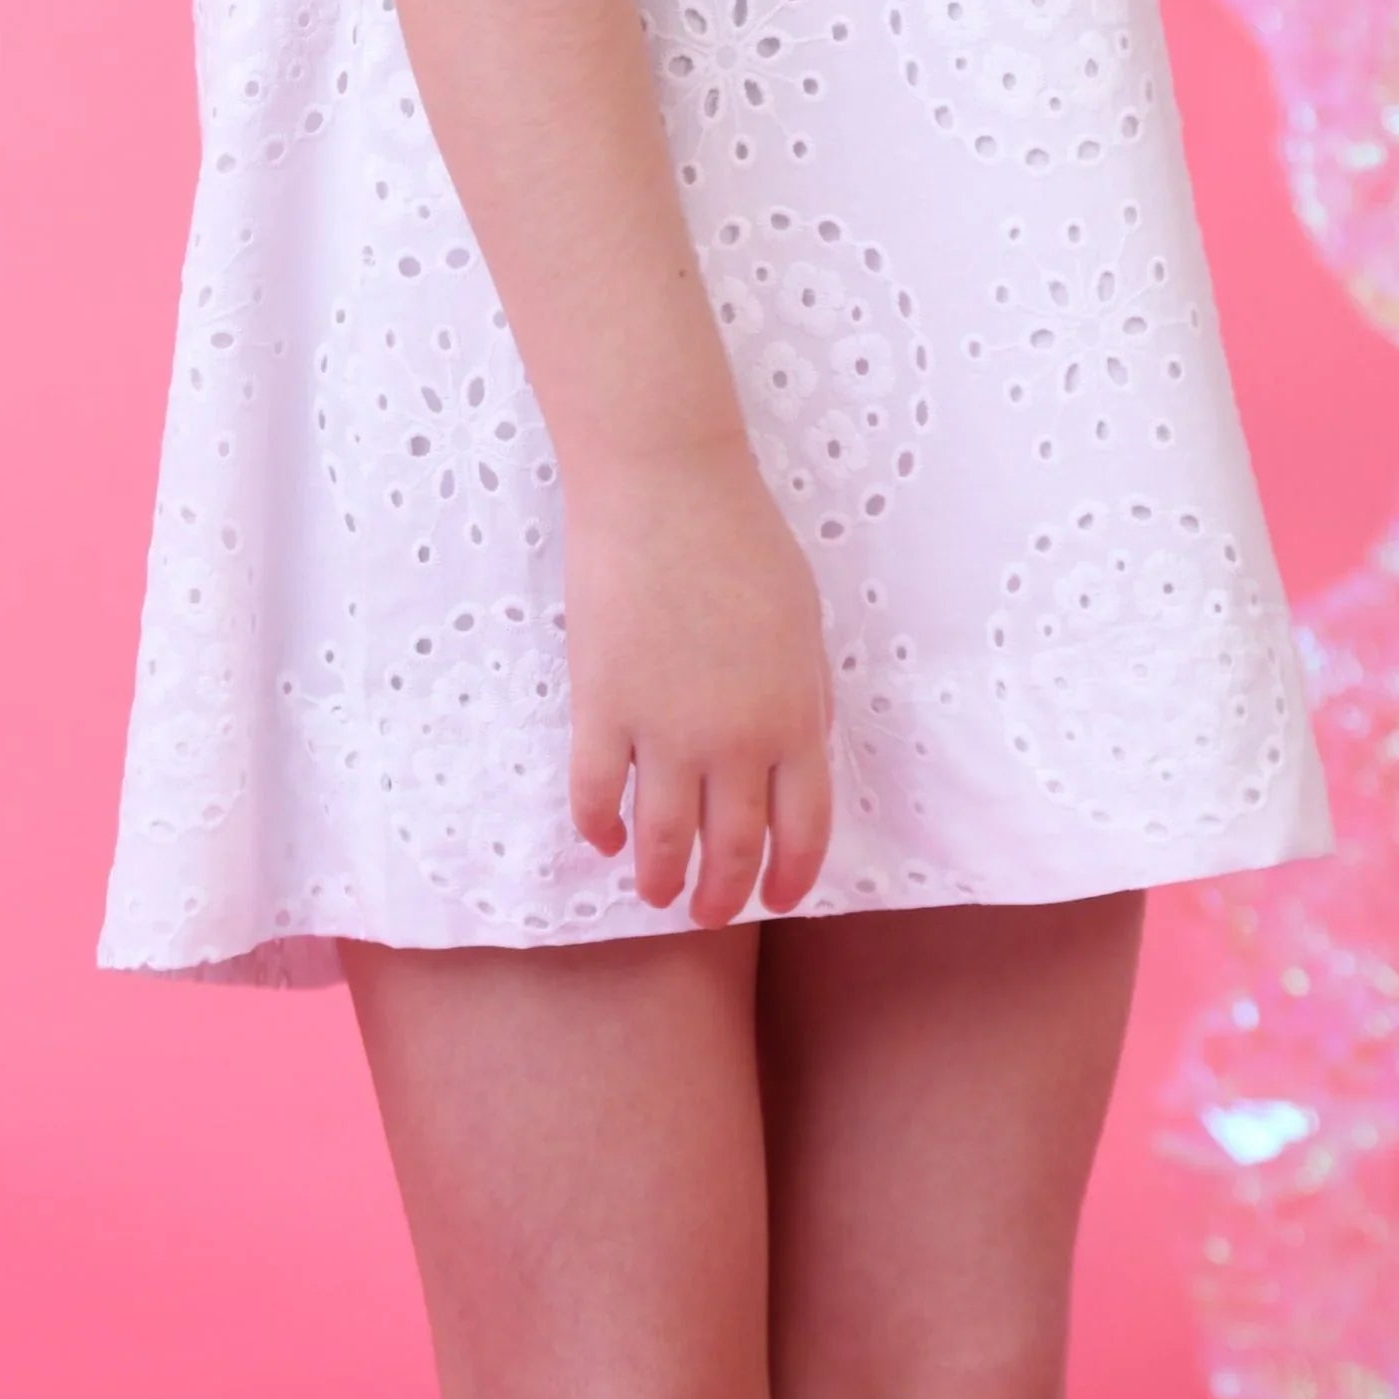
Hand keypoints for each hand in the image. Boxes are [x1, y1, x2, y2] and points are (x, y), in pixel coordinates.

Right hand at [563, 435, 835, 924]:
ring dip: (659, 878)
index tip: (776, 897)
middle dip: (721, 895)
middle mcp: (735, 740)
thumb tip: (797, 754)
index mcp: (795, 716)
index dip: (789, 875)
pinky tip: (600, 836)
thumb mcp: (802, 625)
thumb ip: (801, 697)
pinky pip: (596, 794)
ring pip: (662, 839)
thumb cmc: (742, 540)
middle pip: (731, 847)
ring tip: (654, 890)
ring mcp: (665, 729)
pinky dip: (597, 826)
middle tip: (708, 912)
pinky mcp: (602, 708)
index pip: (802, 828)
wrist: (666, 486)